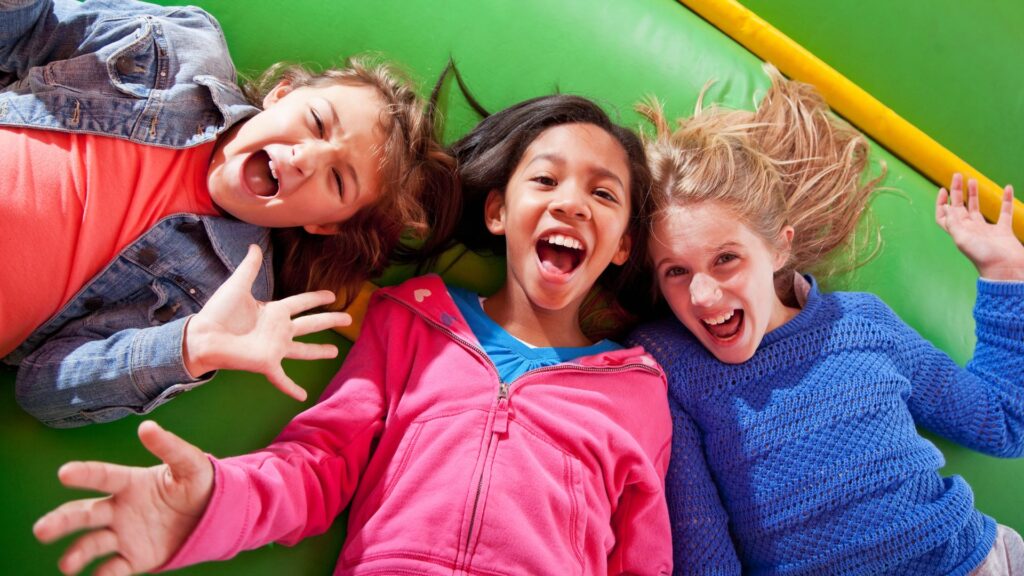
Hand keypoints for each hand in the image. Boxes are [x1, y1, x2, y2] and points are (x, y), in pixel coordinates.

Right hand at [33, 421, 212, 575]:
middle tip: (42, 530)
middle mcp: (119, 509)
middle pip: (85, 514)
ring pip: (92, 544)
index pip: (103, 476)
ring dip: (77, 553)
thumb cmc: (196, 483)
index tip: (64, 473)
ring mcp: (124, 535)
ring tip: (67, 564)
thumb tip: (147, 426)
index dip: (84, 474)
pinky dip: (104, 575)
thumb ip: (170, 447)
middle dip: (62, 521)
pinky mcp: (134, 558)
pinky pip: (114, 569)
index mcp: (130, 483)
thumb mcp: (189, 463)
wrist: (213, 514)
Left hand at [183, 244, 351, 400]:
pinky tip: (303, 397)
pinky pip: (283, 378)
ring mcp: (275, 348)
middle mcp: (279, 330)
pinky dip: (292, 388)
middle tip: (349, 319)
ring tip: (335, 352)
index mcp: (274, 311)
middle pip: (311, 324)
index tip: (332, 295)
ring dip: (319, 352)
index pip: (302, 303)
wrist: (203, 336)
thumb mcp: (237, 285)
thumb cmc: (219, 312)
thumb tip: (254, 246)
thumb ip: (249, 267)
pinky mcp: (268, 363)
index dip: (317, 298)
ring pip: (304, 350)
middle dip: (330, 321)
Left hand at [936, 173, 1023, 280]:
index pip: (944, 216)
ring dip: (974, 194)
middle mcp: (970, 230)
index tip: (943, 189)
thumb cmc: (983, 257)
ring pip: (978, 208)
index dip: (941, 203)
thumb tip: (947, 208)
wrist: (1006, 270)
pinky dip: (1006, 200)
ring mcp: (987, 230)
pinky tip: (1007, 188)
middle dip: (957, 192)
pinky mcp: (1003, 231)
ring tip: (972, 180)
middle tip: (957, 175)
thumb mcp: (962, 240)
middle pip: (960, 207)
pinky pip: (1004, 212)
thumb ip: (954, 224)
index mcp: (958, 232)